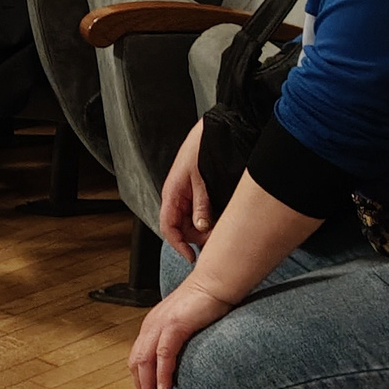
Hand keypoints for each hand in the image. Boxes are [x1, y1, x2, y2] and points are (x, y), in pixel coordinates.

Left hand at [129, 280, 231, 388]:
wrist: (214, 284)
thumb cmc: (203, 304)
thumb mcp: (184, 324)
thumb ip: (177, 340)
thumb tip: (179, 361)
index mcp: (152, 325)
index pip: (137, 356)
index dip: (139, 379)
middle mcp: (151, 325)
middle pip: (137, 361)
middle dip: (140, 386)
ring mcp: (160, 324)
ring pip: (146, 360)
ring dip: (147, 385)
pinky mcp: (174, 325)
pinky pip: (164, 354)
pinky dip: (162, 373)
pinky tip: (165, 388)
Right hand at [159, 120, 214, 260]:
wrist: (212, 132)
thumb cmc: (201, 150)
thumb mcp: (201, 181)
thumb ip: (200, 205)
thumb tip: (202, 228)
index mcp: (172, 194)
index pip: (168, 226)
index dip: (178, 244)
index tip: (191, 256)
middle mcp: (177, 197)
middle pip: (181, 228)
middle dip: (196, 237)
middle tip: (214, 238)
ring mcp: (187, 196)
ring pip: (191, 222)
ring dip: (205, 229)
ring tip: (220, 227)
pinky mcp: (197, 193)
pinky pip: (200, 213)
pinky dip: (209, 219)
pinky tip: (220, 219)